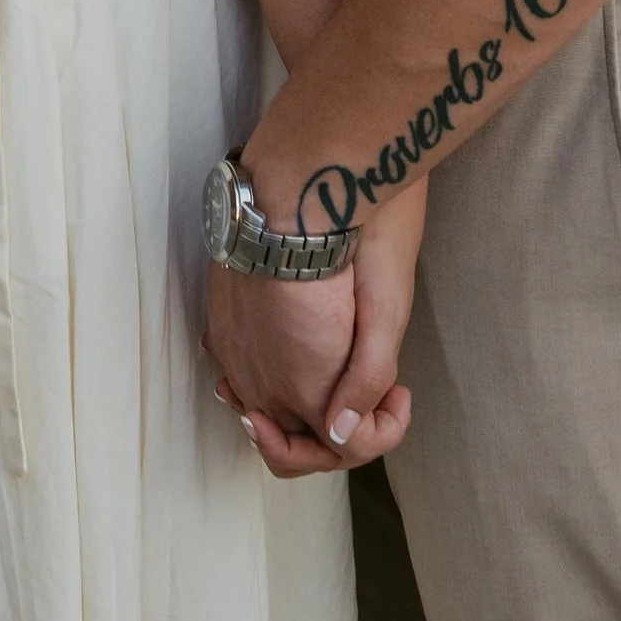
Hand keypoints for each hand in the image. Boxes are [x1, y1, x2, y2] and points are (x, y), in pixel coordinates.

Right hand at [207, 190, 422, 478]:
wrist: (299, 172)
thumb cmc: (354, 237)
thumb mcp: (385, 309)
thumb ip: (367, 379)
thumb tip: (344, 434)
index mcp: (303, 387)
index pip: (339, 448)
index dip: (379, 432)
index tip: (401, 392)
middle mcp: (258, 379)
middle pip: (290, 439)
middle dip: (333, 428)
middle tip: (373, 392)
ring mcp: (231, 347)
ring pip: (258, 405)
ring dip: (294, 407)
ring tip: (331, 373)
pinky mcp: (219, 315)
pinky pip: (234, 367)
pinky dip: (262, 377)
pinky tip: (284, 353)